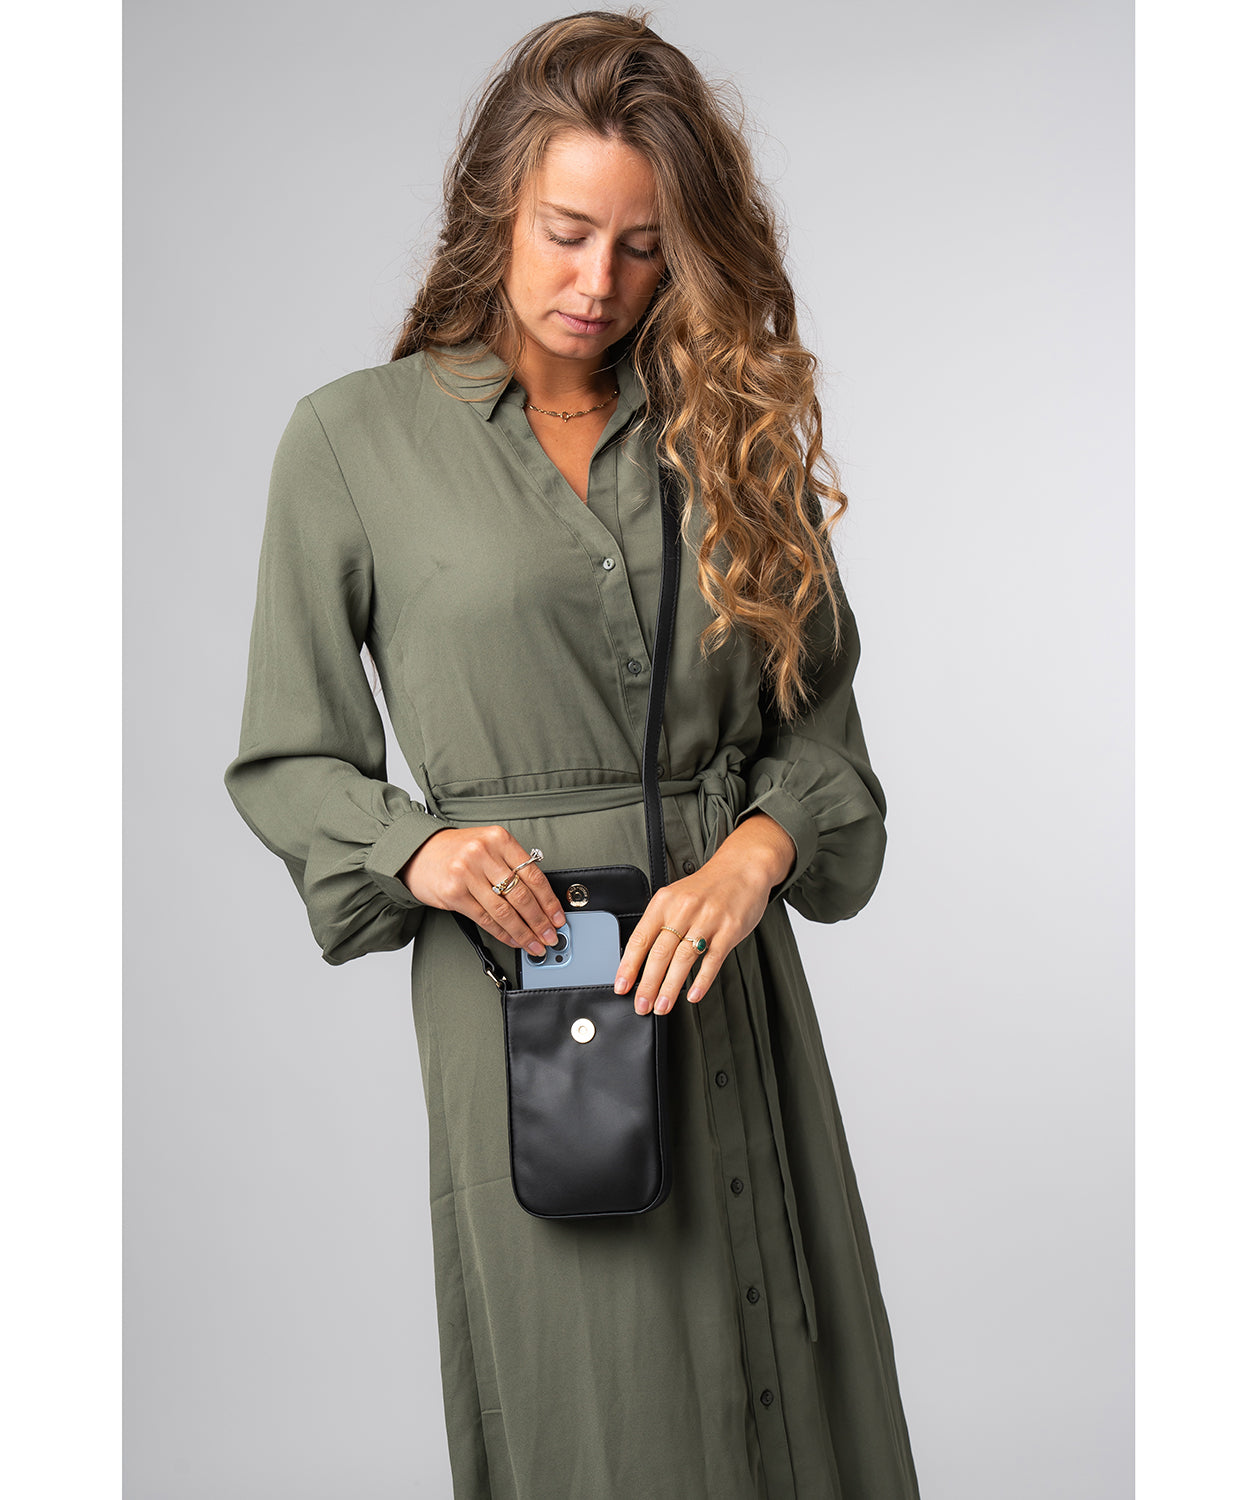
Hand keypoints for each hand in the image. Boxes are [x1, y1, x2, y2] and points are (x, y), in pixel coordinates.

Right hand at [399, 826, 566, 956]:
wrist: (419, 853)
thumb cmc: (457, 851)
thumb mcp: (488, 846)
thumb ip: (511, 864)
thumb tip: (541, 899)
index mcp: (498, 839)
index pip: (533, 874)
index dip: (549, 900)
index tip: (557, 917)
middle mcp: (483, 853)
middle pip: (521, 895)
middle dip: (540, 921)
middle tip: (550, 935)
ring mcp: (467, 874)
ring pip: (504, 911)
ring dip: (524, 932)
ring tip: (535, 943)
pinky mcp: (454, 894)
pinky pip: (486, 919)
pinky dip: (503, 933)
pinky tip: (513, 940)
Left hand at [613, 812, 795, 1014]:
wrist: (743, 867)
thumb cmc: (708, 887)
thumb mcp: (676, 896)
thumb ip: (661, 923)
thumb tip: (641, 959)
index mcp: (664, 902)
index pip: (640, 938)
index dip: (629, 966)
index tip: (622, 986)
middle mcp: (684, 910)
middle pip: (660, 953)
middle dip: (648, 984)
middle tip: (641, 1005)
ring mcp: (707, 920)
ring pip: (683, 959)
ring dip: (670, 987)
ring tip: (662, 1006)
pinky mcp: (729, 930)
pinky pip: (712, 960)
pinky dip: (701, 981)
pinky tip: (693, 995)